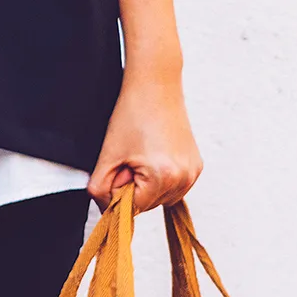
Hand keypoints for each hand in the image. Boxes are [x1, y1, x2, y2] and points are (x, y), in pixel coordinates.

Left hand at [88, 80, 202, 213]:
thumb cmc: (131, 115)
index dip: (119, 191)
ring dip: (147, 185)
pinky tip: (155, 155)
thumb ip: (100, 191)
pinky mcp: (197, 166)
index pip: (132, 209)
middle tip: (131, 157)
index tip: (120, 166)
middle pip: (147, 205)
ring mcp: (193, 172)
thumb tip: (108, 212)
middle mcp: (184, 178)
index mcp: (162, 177)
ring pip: (160, 199)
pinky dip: (160, 179)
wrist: (156, 84)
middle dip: (134, 188)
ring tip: (143, 154)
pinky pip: (172, 187)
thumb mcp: (107, 156)